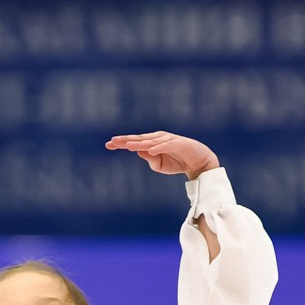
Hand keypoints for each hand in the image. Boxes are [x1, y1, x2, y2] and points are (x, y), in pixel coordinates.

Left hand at [104, 131, 218, 179]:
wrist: (197, 162)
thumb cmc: (177, 162)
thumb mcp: (160, 166)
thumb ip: (150, 160)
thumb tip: (140, 152)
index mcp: (151, 143)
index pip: (134, 142)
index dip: (121, 143)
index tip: (108, 145)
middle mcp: (157, 138)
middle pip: (139, 139)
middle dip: (125, 140)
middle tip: (112, 141)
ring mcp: (167, 139)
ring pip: (150, 141)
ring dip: (138, 143)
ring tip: (127, 146)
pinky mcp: (177, 143)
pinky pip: (166, 145)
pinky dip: (158, 147)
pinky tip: (149, 150)